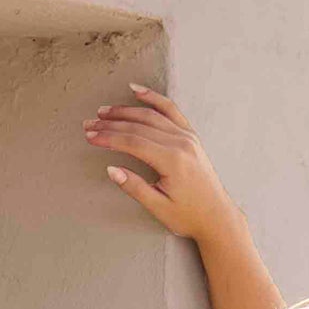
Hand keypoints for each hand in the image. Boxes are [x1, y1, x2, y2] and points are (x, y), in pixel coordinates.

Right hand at [85, 85, 238, 242]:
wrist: (218, 217)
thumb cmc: (190, 216)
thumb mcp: (159, 208)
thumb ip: (135, 187)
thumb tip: (112, 170)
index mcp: (173, 160)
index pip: (132, 142)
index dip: (109, 138)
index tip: (90, 136)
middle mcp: (181, 143)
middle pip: (139, 126)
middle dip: (111, 124)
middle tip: (90, 124)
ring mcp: (188, 137)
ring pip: (151, 115)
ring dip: (125, 111)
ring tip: (104, 112)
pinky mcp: (191, 136)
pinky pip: (170, 110)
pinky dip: (153, 98)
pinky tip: (137, 90)